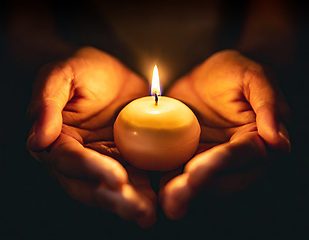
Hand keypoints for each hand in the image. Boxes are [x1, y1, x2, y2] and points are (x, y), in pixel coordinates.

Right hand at [26, 47, 155, 226]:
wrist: (110, 72)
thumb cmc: (83, 69)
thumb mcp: (62, 74)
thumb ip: (46, 102)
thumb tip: (37, 139)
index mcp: (58, 141)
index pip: (70, 160)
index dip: (91, 170)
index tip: (117, 178)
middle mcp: (79, 158)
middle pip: (91, 186)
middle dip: (114, 200)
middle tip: (139, 210)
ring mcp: (104, 161)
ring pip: (113, 189)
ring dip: (132, 203)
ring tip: (150, 213)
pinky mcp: (126, 160)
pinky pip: (136, 178)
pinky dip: (147, 191)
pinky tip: (161, 200)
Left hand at [159, 49, 290, 218]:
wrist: (204, 76)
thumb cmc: (233, 72)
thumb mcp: (252, 76)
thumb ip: (268, 103)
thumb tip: (278, 142)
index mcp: (256, 140)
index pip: (242, 156)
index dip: (220, 164)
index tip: (195, 172)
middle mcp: (237, 158)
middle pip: (223, 179)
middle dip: (199, 188)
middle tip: (175, 196)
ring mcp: (211, 160)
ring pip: (202, 183)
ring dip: (184, 193)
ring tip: (165, 201)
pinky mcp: (191, 158)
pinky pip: (181, 173)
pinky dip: (169, 183)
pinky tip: (155, 191)